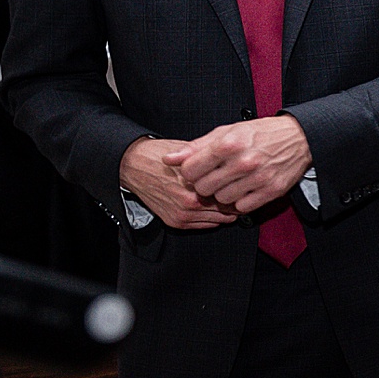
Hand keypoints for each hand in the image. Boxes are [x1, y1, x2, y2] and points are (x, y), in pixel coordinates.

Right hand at [121, 137, 236, 228]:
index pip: (231, 195)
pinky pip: (204, 225)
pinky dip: (211, 218)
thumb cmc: (160, 156)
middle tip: (240, 195)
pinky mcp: (176, 222)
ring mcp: (182, 215)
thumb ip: (213, 161)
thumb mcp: (190, 152)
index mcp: (195, 185)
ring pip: (218, 220)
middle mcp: (189, 203)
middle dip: (235, 203)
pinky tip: (211, 207)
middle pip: (228, 211)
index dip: (241, 190)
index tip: (245, 186)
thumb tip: (235, 163)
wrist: (132, 166)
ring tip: (227, 200)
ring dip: (224, 212)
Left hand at [164, 115, 311, 213]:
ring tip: (231, 182)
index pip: (191, 171)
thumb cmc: (260, 133)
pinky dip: (240, 201)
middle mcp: (243, 162)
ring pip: (222, 200)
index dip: (190, 173)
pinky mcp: (271, 191)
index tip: (198, 170)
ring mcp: (259, 178)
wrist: (298, 138)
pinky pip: (242, 207)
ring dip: (222, 194)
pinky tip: (244, 189)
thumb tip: (169, 159)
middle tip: (215, 177)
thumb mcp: (226, 132)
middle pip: (204, 188)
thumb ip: (195, 147)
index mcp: (228, 144)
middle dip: (205, 185)